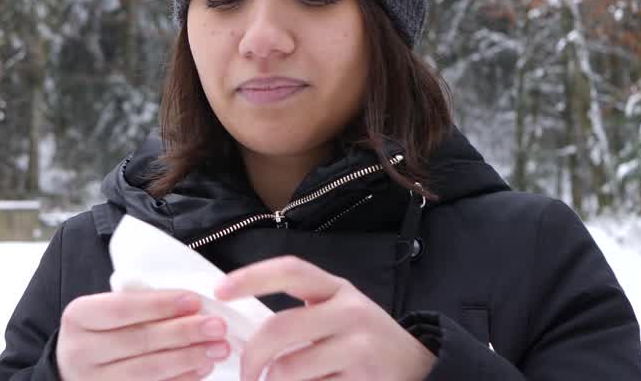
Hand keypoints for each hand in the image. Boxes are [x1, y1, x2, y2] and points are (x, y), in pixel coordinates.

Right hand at [57, 289, 231, 379]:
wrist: (75, 369)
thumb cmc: (99, 333)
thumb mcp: (105, 311)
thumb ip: (139, 305)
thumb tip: (191, 306)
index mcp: (78, 317)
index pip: (123, 308)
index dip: (161, 305)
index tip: (194, 301)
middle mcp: (80, 352)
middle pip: (139, 341)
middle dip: (183, 332)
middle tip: (216, 326)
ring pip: (149, 370)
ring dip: (189, 358)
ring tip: (217, 348)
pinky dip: (182, 379)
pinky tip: (202, 368)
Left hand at [214, 256, 434, 380]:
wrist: (420, 366)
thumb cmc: (363, 339)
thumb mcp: (338, 313)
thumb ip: (299, 316)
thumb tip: (241, 334)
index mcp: (336, 289)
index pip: (290, 270)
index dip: (251, 277)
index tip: (220, 290)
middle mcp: (350, 312)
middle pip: (280, 328)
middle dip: (251, 356)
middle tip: (245, 373)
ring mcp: (360, 348)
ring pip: (289, 370)